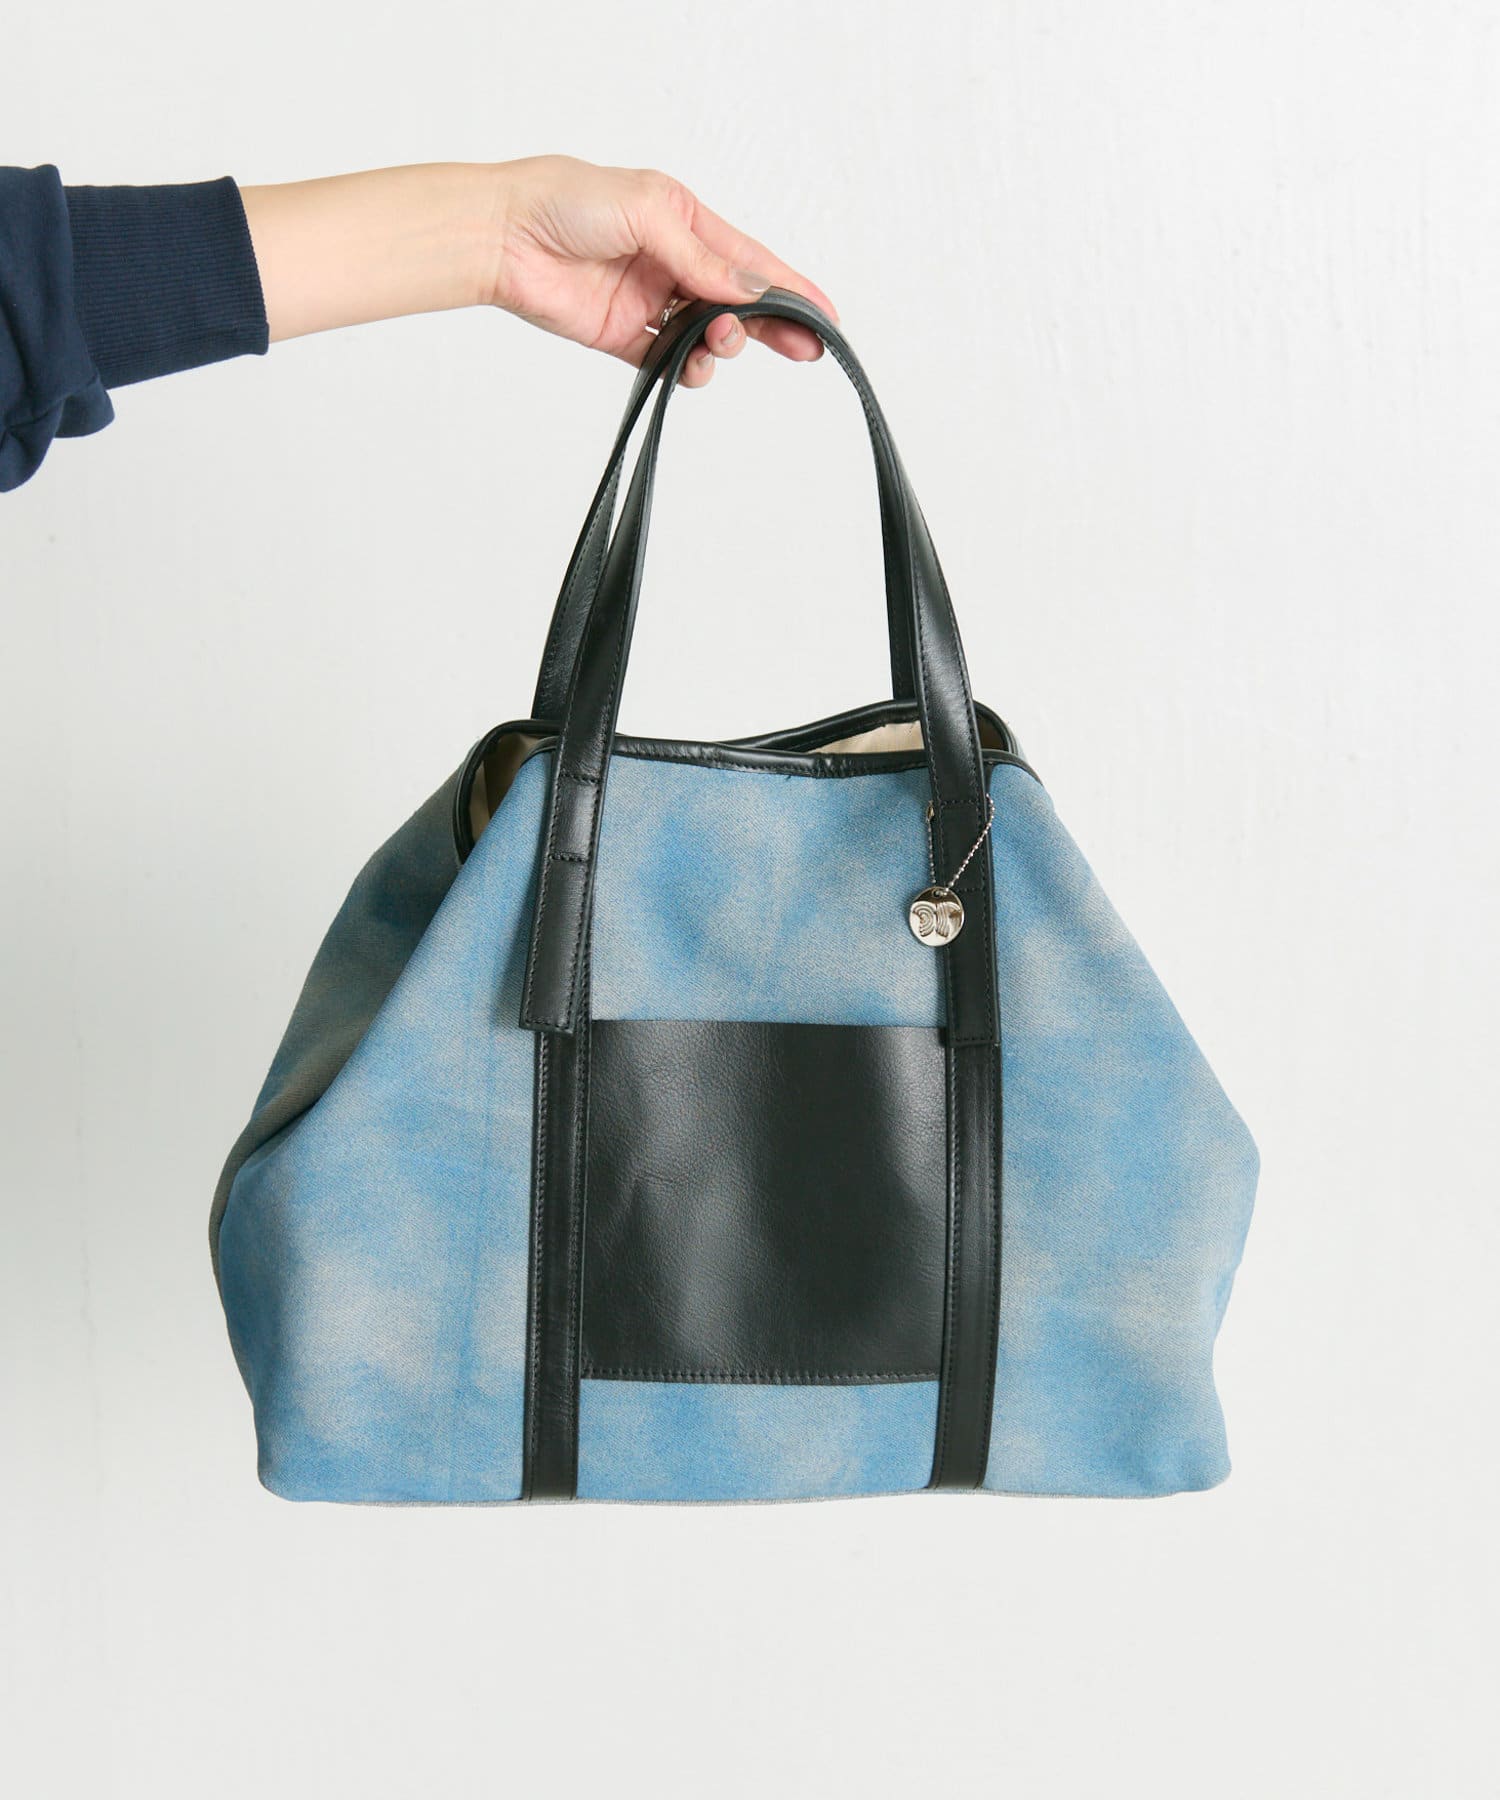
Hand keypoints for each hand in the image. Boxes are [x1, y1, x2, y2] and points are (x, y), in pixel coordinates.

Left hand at [241, 159, 835, 388]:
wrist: (503, 237)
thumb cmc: (565, 202)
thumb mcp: (649, 214)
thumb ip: (702, 258)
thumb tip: (750, 290)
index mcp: (684, 221)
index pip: (751, 261)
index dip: (791, 289)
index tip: (826, 319)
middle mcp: (671, 262)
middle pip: (739, 303)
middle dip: (774, 327)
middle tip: (804, 350)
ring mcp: (649, 303)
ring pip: (708, 336)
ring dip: (723, 346)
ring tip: (716, 342)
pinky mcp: (623, 338)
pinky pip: (670, 362)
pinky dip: (688, 368)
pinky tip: (691, 365)